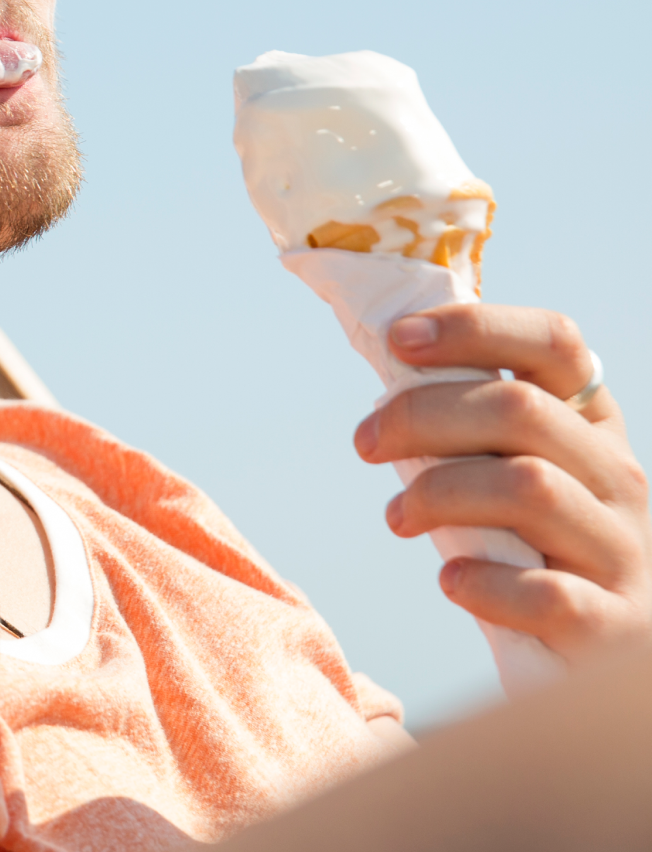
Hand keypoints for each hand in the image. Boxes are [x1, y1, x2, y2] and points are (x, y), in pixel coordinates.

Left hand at [355, 303, 651, 661]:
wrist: (603, 661)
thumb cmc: (534, 555)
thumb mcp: (512, 476)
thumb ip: (472, 426)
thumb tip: (390, 358)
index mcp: (593, 429)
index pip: (555, 344)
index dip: (474, 327)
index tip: (399, 339)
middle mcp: (620, 481)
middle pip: (521, 411)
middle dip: (421, 415)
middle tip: (365, 442)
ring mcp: (623, 554)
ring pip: (529, 487)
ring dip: (439, 492)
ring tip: (398, 515)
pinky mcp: (611, 626)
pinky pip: (546, 593)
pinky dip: (484, 584)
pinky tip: (452, 582)